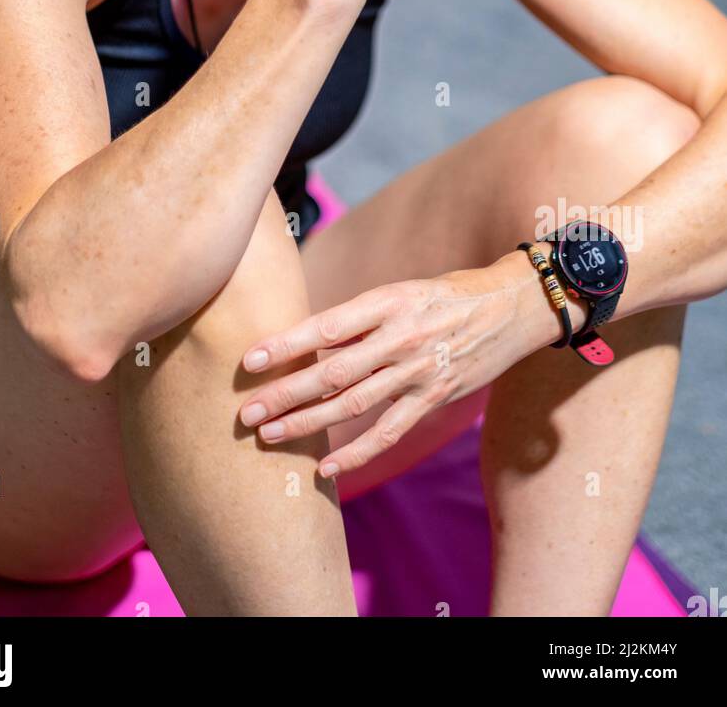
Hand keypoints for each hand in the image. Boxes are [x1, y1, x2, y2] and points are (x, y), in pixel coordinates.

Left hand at [238, 251, 550, 480]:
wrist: (512, 306)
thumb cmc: (446, 294)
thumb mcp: (401, 291)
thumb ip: (360, 317)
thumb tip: (307, 340)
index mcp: (388, 301)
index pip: (327, 325)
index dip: (287, 344)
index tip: (250, 359)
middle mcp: (401, 337)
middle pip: (332, 372)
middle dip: (285, 393)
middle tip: (245, 411)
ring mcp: (419, 372)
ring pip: (353, 405)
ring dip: (307, 424)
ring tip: (268, 436)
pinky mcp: (435, 399)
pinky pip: (389, 433)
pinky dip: (356, 453)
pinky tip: (326, 468)